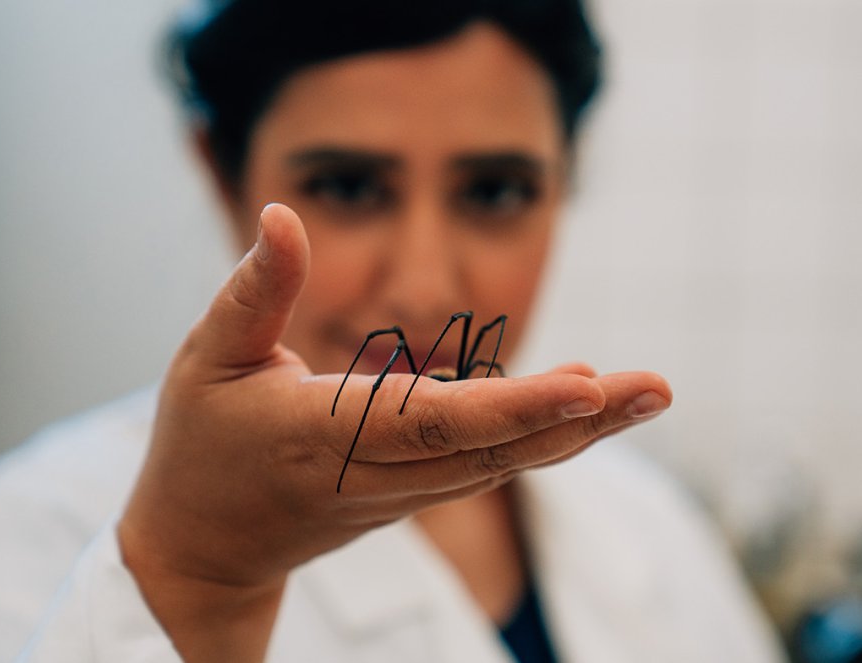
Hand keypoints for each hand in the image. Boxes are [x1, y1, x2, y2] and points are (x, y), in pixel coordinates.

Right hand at [117, 204, 670, 661]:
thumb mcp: (207, 360)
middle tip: (659, 387)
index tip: (588, 382)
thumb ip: (255, 290)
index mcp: (326, 438)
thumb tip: (284, 212)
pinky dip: (546, 436)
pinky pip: (492, 464)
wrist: (205, 552)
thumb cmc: (202, 447)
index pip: (434, 419)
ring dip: (582, 430)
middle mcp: (380, 473)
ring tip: (648, 392)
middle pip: (495, 448)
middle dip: (585, 419)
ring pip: (505, 462)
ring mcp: (404, 492)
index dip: (515, 405)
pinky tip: (592, 404)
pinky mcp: (416, 493)